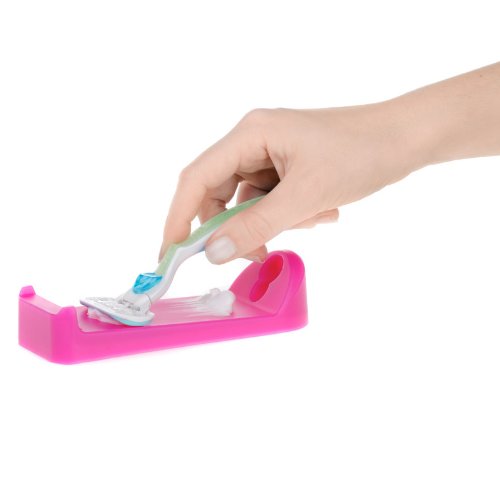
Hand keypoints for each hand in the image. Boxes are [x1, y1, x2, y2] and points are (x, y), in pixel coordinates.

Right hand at [159, 103, 420, 263]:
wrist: (405, 138)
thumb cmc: (361, 153)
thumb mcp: (305, 195)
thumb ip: (256, 224)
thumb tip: (214, 253)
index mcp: (250, 134)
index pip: (196, 179)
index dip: (179, 218)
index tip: (170, 254)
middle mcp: (254, 140)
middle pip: (219, 193)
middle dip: (236, 227)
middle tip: (257, 253)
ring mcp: (271, 154)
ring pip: (247, 202)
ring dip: (272, 221)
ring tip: (312, 217)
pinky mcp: (287, 167)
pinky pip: (271, 200)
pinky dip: (289, 215)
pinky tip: (320, 211)